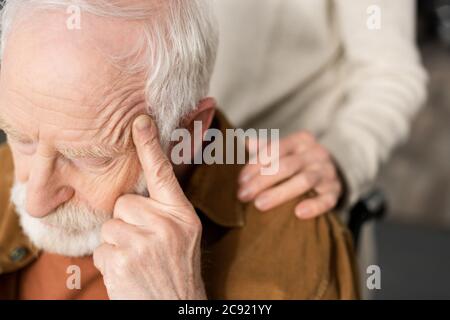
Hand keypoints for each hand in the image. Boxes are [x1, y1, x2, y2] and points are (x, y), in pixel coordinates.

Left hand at [93, 115, 204, 299]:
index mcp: (183, 215)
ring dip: (118, 244)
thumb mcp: (184, 234)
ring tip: (137, 260)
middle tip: (143, 244)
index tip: (140, 121)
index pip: (164, 174)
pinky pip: (101, 248)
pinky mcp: (123, 261)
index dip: (151, 146)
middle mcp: (167, 225)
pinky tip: (128, 273)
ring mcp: (145, 243)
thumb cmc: (176, 268)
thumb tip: (144, 187)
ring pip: (111, 225)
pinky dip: (110, 262)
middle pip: (125, 202)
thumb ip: (167, 209)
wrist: (177, 305)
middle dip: (128, 222)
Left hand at [237, 131, 343, 218]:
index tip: (240, 181)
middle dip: (261, 181)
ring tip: (259, 205)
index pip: (275, 149)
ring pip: (304, 181)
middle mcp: (316, 153)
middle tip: (243, 195)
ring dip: (280, 193)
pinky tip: (298, 213)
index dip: (255, 165)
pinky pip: (327, 199)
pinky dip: (314, 206)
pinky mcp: (336, 191)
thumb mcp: (284, 151)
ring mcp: (328, 172)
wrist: (333, 171)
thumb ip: (264, 148)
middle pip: (286, 166)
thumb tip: (243, 143)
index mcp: (301, 140)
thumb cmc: (299, 161)